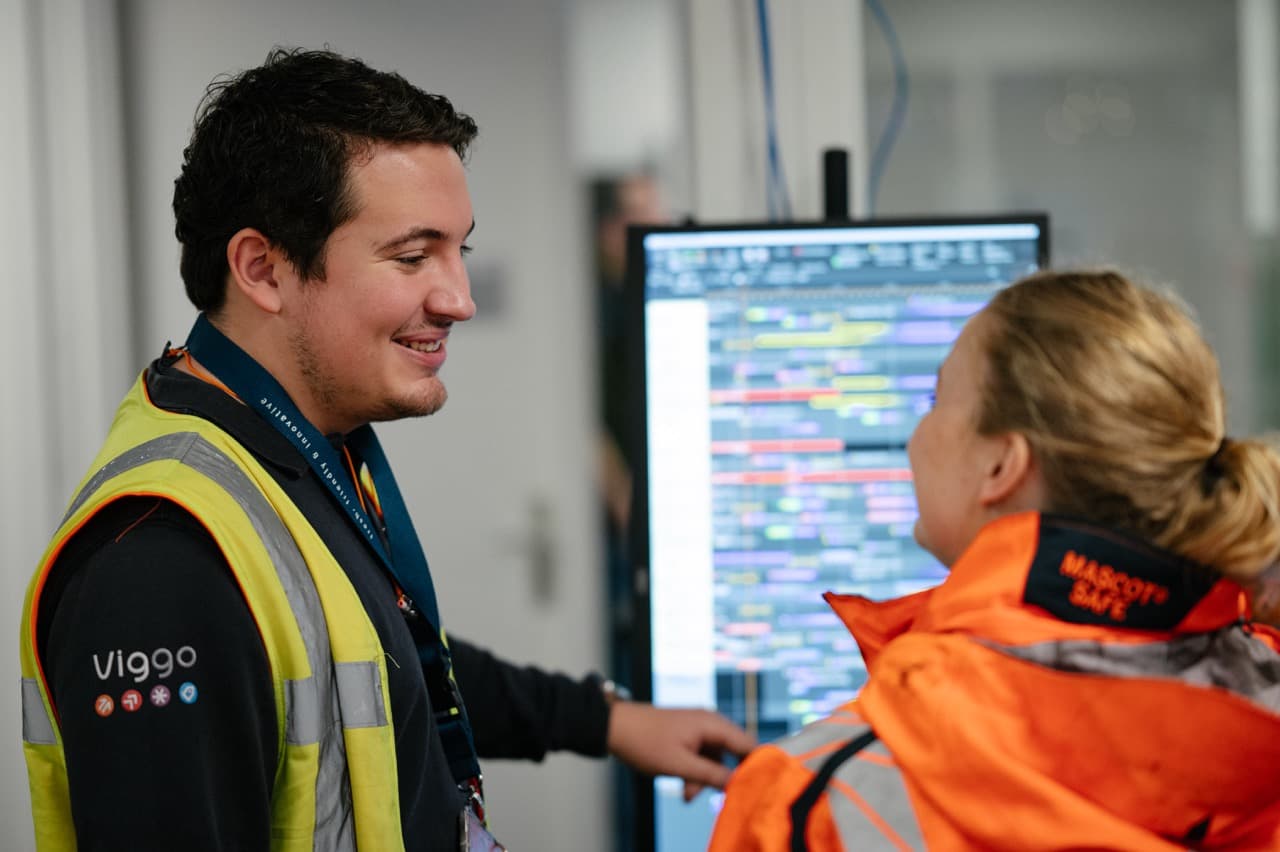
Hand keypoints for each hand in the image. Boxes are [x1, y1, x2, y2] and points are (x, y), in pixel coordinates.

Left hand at [606, 702, 756, 801]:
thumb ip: (710, 775)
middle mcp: (710, 722)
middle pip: (733, 754)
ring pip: (715, 759)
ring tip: (686, 794)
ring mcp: (699, 728)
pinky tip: (683, 787)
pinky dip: (695, 772)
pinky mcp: (689, 735)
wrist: (614, 727)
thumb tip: (738, 783)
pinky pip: (702, 756)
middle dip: (723, 777)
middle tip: (712, 795)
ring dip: (705, 778)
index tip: (756, 787)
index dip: (755, 765)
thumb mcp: (679, 765)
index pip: (747, 744)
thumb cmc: (645, 742)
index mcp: (712, 724)